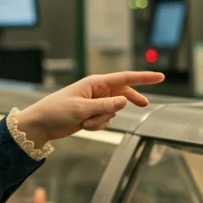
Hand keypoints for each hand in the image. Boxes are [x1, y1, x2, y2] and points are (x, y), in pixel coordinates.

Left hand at [14, 71, 164, 144]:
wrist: (42, 124)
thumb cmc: (57, 111)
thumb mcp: (82, 109)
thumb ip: (105, 106)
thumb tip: (125, 102)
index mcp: (95, 83)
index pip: (125, 78)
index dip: (144, 78)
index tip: (160, 76)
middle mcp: (97, 91)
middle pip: (123, 94)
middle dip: (130, 101)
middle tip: (145, 105)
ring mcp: (95, 103)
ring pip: (113, 112)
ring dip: (102, 120)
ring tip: (85, 122)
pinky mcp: (92, 114)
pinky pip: (105, 121)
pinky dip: (97, 125)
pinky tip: (83, 126)